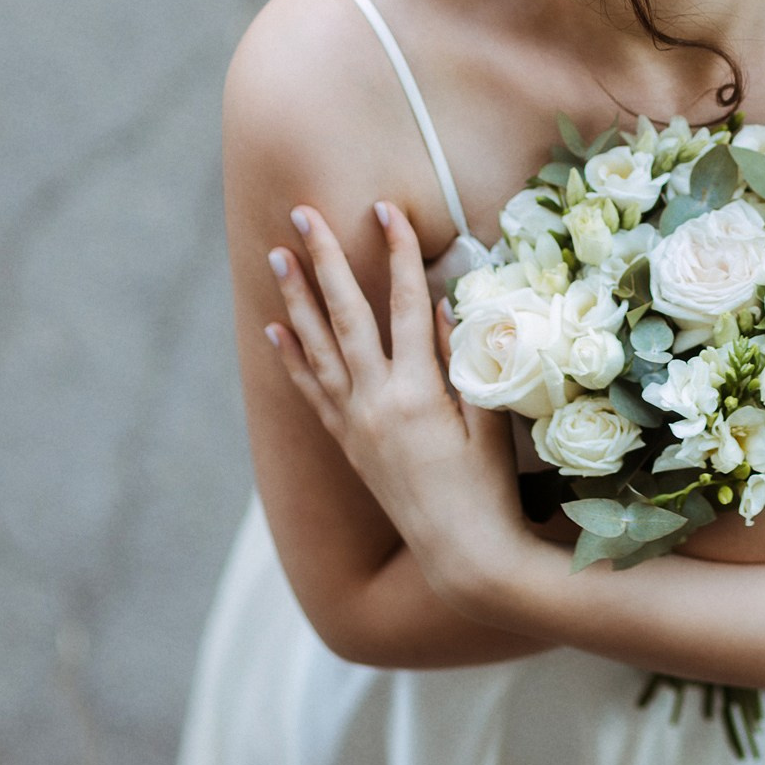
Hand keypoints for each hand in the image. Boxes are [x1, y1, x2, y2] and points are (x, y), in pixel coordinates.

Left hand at [265, 200, 528, 610]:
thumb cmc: (489, 489)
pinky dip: (291, 357)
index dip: (397, 252)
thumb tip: (440, 303)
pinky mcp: (349, 443)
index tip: (387, 209)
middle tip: (302, 213)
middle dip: (324, 259)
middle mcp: (375, 402)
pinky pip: (311, 391)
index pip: (404, 304)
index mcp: (417, 391)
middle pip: (345, 315)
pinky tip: (276, 329)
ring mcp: (356, 423)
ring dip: (296, 298)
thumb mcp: (488, 418)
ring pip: (317, 347)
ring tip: (277, 256)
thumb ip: (462, 358)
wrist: (462, 555)